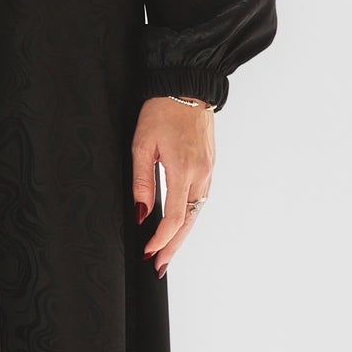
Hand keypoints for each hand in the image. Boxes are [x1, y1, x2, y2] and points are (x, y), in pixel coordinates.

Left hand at [132, 95, 214, 278]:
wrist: (187, 87)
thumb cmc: (161, 111)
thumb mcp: (142, 144)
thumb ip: (142, 181)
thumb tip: (142, 213)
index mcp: (184, 169)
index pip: (175, 217)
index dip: (161, 239)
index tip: (148, 252)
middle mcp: (201, 174)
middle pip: (190, 221)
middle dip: (173, 247)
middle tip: (159, 265)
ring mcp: (209, 170)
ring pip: (197, 212)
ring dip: (182, 234)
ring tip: (166, 251)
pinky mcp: (210, 165)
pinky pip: (201, 198)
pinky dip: (190, 216)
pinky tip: (179, 224)